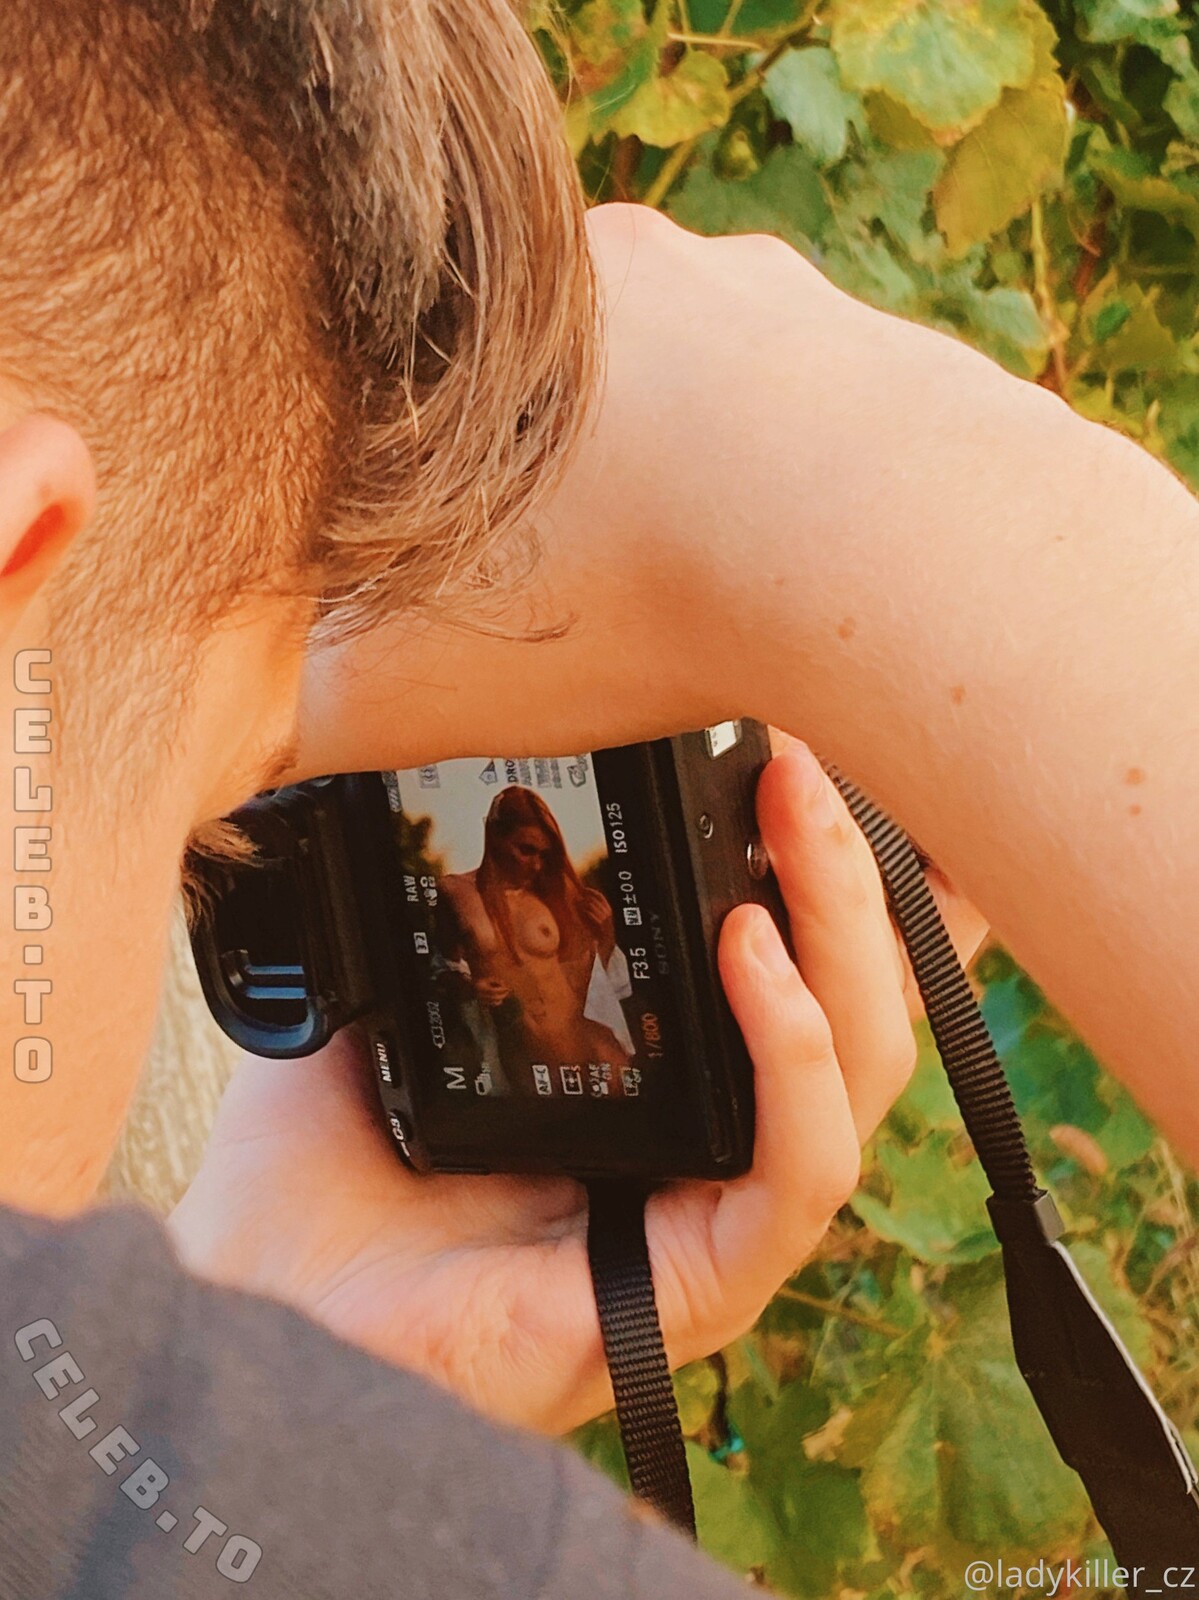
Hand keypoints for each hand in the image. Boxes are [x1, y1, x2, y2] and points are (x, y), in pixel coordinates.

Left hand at [170, 743, 983, 1433]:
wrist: (263, 1293)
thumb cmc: (329, 1157)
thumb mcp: (405, 981)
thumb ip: (463, 888)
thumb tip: (478, 746)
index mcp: (668, 1080)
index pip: (803, 970)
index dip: (835, 869)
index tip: (797, 747)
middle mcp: (712, 1144)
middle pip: (853, 1004)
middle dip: (845, 870)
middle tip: (800, 757)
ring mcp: (714, 1216)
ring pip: (858, 1075)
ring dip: (844, 933)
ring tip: (798, 819)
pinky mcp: (695, 1284)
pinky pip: (799, 1173)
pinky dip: (792, 1057)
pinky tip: (751, 952)